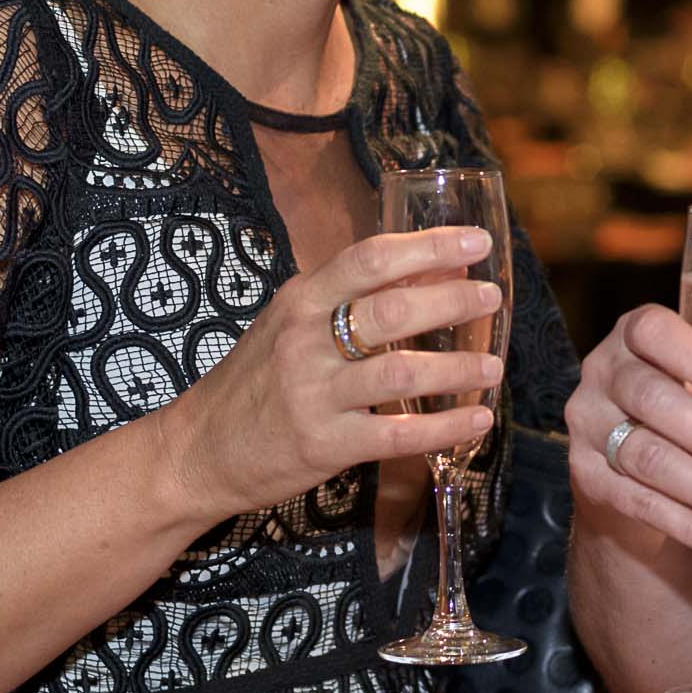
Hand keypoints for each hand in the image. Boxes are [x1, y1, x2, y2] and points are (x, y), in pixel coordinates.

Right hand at [155, 227, 501, 521]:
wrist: (198, 450)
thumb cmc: (254, 381)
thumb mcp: (291, 323)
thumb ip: (350, 298)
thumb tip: (434, 269)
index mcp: (300, 300)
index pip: (369, 259)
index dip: (428, 246)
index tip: (476, 242)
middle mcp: (305, 341)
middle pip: (390, 311)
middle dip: (452, 301)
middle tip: (492, 298)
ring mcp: (312, 394)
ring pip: (400, 374)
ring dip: (456, 369)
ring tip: (494, 367)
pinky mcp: (322, 445)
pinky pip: (396, 436)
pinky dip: (444, 429)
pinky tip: (476, 421)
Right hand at [566, 304, 691, 562]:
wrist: (632, 467)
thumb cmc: (691, 409)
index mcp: (636, 336)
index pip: (653, 331)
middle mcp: (603, 373)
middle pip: (652, 399)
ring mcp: (588, 427)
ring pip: (647, 457)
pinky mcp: (586, 478)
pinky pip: (638, 503)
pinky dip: (689, 526)